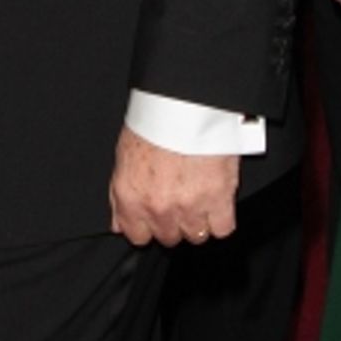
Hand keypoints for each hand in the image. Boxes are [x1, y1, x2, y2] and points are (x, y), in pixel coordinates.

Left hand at [109, 126, 237, 246]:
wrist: (184, 104)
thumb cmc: (154, 122)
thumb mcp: (124, 156)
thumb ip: (120, 196)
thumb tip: (119, 223)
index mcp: (131, 196)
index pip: (137, 235)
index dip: (148, 226)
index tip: (155, 216)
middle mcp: (158, 208)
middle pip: (169, 237)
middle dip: (174, 220)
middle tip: (179, 197)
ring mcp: (189, 207)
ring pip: (196, 235)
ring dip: (198, 219)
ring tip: (198, 194)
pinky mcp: (218, 201)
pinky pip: (222, 229)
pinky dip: (222, 217)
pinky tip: (217, 199)